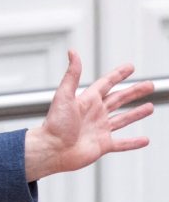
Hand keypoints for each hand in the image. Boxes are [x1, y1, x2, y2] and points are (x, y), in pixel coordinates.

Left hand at [25, 50, 154, 180]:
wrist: (51, 150)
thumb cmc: (54, 124)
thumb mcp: (64, 95)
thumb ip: (72, 74)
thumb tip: (72, 52)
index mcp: (87, 101)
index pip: (106, 84)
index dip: (118, 75)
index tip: (130, 67)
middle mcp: (94, 114)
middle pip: (119, 99)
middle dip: (134, 92)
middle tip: (149, 85)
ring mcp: (99, 130)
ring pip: (123, 119)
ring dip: (136, 114)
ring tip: (150, 107)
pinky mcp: (102, 145)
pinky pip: (122, 143)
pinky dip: (133, 143)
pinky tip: (145, 140)